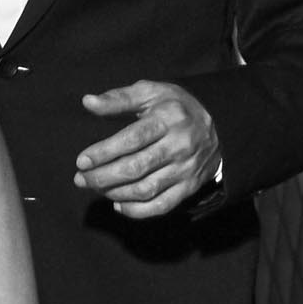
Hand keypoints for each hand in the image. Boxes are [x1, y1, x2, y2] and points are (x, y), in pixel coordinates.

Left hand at [73, 80, 221, 218]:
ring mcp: (186, 169)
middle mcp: (180, 145)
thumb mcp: (150, 93)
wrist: (220, 126)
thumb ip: (118, 98)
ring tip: (96, 188)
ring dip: (115, 193)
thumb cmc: (174, 107)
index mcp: (168, 119)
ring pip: (146, 189)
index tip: (81, 161)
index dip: (104, 152)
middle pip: (136, 168)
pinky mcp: (189, 187)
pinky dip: (137, 211)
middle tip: (81, 179)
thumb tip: (87, 102)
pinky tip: (118, 204)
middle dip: (103, 177)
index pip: (132, 139)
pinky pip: (161, 206)